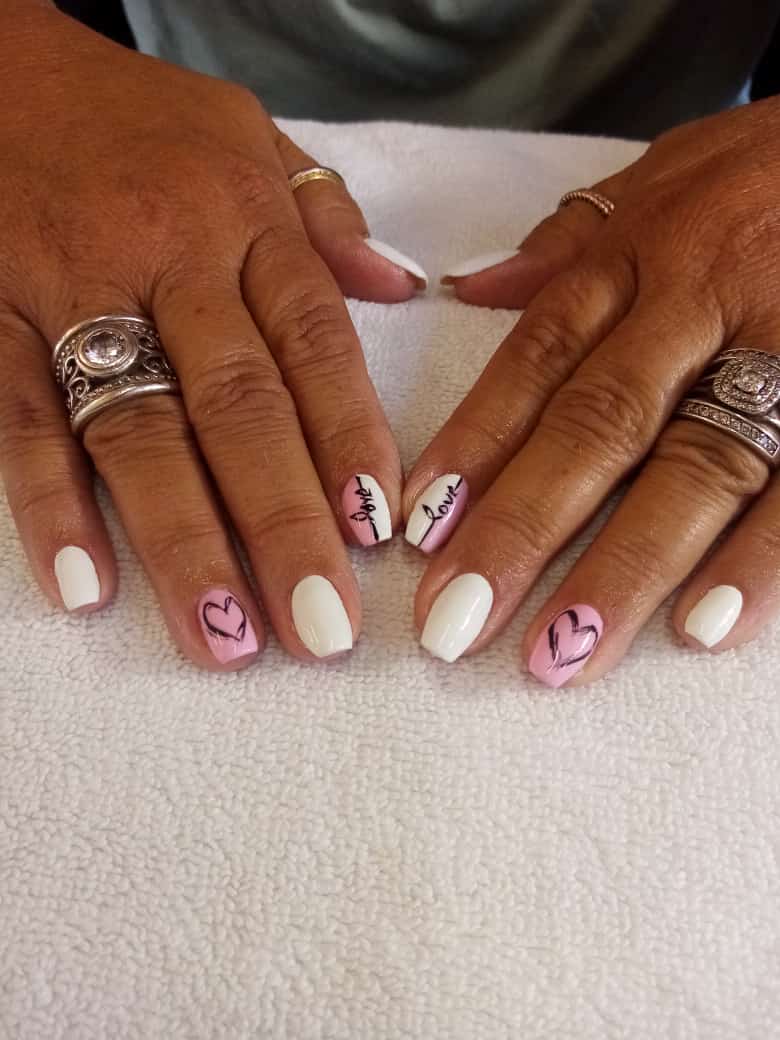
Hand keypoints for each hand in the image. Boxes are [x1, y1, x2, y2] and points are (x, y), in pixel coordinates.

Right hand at [0, 4, 426, 667]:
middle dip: (282, 524)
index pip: (313, 344)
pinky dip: (51, 505)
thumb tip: (399, 289)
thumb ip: (325, 218)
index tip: (378, 531)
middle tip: (320, 629)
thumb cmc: (142, 118)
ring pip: (135, 429)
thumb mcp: (253, 135)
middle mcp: (167, 261)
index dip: (349, 440)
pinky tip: (85, 588)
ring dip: (182, 542)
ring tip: (223, 637)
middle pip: (237, 408)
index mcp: (244, 220)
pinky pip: (19, 420)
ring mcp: (72, 293)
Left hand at [405, 97, 779, 684]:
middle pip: (597, 427)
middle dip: (521, 529)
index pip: (537, 358)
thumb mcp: (667, 170)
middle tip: (455, 623)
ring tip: (562, 653)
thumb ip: (571, 237)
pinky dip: (759, 560)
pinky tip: (702, 629)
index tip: (419, 532)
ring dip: (624, 568)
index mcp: (642, 252)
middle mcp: (701, 301)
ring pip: (693, 469)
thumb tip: (471, 288)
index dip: (474, 445)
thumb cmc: (773, 165)